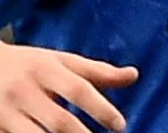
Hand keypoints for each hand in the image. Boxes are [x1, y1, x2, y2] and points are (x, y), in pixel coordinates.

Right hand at [0, 42, 136, 132]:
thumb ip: (96, 71)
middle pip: (58, 120)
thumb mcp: (59, 61)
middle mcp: (24, 91)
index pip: (78, 90)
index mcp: (45, 69)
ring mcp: (5, 112)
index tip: (120, 125)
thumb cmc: (28, 65)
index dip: (101, 109)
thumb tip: (134, 75)